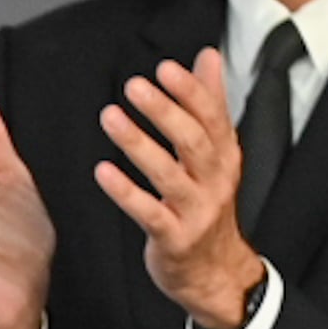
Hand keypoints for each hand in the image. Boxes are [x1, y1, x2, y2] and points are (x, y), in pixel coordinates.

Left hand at [96, 48, 266, 328]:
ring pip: (169, 174)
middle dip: (164, 111)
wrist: (216, 272)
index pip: (212, 117)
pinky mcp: (174, 238)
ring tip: (111, 118)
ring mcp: (195, 211)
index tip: (165, 68)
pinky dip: (125, 192)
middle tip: (134, 86)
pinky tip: (103, 172)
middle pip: (192, 141)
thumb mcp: (217, 154)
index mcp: (224, 155)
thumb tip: (208, 57)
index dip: (190, 91)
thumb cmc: (208, 205)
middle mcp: (214, 181)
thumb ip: (211, 103)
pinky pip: (149, 212)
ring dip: (138, 143)